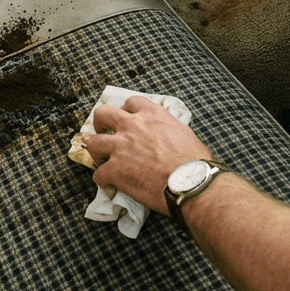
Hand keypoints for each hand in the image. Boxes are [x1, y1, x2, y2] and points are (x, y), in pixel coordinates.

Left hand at [84, 95, 212, 212]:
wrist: (191, 183)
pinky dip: (104, 181)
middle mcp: (132, 126)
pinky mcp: (115, 170)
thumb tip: (166, 136)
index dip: (126, 112)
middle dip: (101, 123)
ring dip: (97, 153)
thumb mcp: (183, 133)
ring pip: (93, 143)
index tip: (127, 122)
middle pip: (103, 114)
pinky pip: (98, 175)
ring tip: (104, 162)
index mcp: (152, 115)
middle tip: (105, 134)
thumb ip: (167, 128)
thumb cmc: (196, 162)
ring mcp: (121, 147)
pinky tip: (112, 187)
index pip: (131, 102)